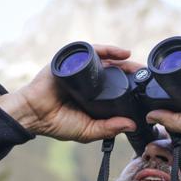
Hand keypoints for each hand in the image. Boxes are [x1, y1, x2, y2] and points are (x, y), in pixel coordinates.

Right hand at [0, 45, 140, 142]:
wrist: (33, 115)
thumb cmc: (57, 123)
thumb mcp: (88, 130)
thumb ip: (108, 128)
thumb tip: (132, 125)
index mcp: (93, 94)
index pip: (116, 86)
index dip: (131, 85)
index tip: (146, 87)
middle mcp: (88, 79)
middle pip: (113, 70)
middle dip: (131, 70)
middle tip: (146, 74)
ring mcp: (79, 68)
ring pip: (105, 59)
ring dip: (123, 59)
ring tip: (136, 64)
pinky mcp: (71, 60)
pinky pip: (91, 51)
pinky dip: (107, 50)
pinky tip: (121, 53)